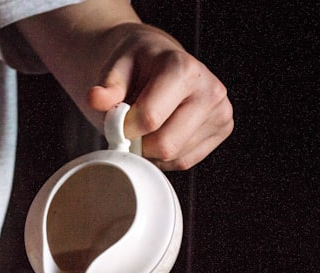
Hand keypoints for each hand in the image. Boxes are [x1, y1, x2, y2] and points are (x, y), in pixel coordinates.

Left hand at [87, 24, 232, 170]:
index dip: (124, 128)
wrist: (159, 63)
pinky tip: (161, 133)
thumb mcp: (116, 69)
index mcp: (184, 68)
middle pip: (165, 145)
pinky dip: (165, 156)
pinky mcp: (223, 129)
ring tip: (147, 127)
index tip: (117, 120)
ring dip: (151, 151)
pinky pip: (185, 161)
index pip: (149, 119)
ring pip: (175, 157)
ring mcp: (221, 111)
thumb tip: (95, 98)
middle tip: (129, 129)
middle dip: (139, 144)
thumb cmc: (136, 67)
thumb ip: (107, 87)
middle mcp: (210, 89)